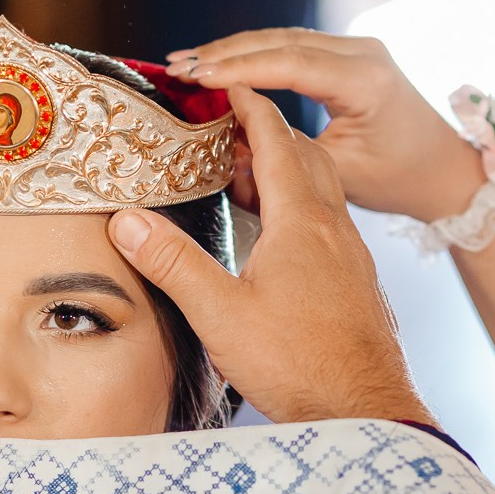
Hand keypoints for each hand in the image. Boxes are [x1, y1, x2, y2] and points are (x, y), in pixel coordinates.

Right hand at [106, 87, 432, 426]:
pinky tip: (279, 235)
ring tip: (244, 174)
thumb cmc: (301, 365)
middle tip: (226, 126)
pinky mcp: (355, 282)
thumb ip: (174, 263)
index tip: (227, 84)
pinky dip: (300, 205)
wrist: (366, 409)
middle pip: (302, 156)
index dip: (249, 107)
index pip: (276, 141)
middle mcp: (334, 228)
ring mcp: (350, 255)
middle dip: (265, 131)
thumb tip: (128, 221)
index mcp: (302, 221)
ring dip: (285, 169)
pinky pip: (328, 222)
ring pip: (320, 189)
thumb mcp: (221, 314)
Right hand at [170, 30, 486, 223]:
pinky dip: (258, 55)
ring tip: (188, 63)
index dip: (238, 69)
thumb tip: (228, 149)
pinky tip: (224, 65)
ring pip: (286, 40)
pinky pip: (297, 48)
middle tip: (176, 65)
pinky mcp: (352, 56)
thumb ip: (287, 155)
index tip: (195, 76)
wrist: (444, 173)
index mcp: (367, 83)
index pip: (291, 64)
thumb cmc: (399, 182)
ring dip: (236, 50)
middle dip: (226, 52)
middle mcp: (365, 55)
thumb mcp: (339, 176)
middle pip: (283, 42)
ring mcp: (360, 50)